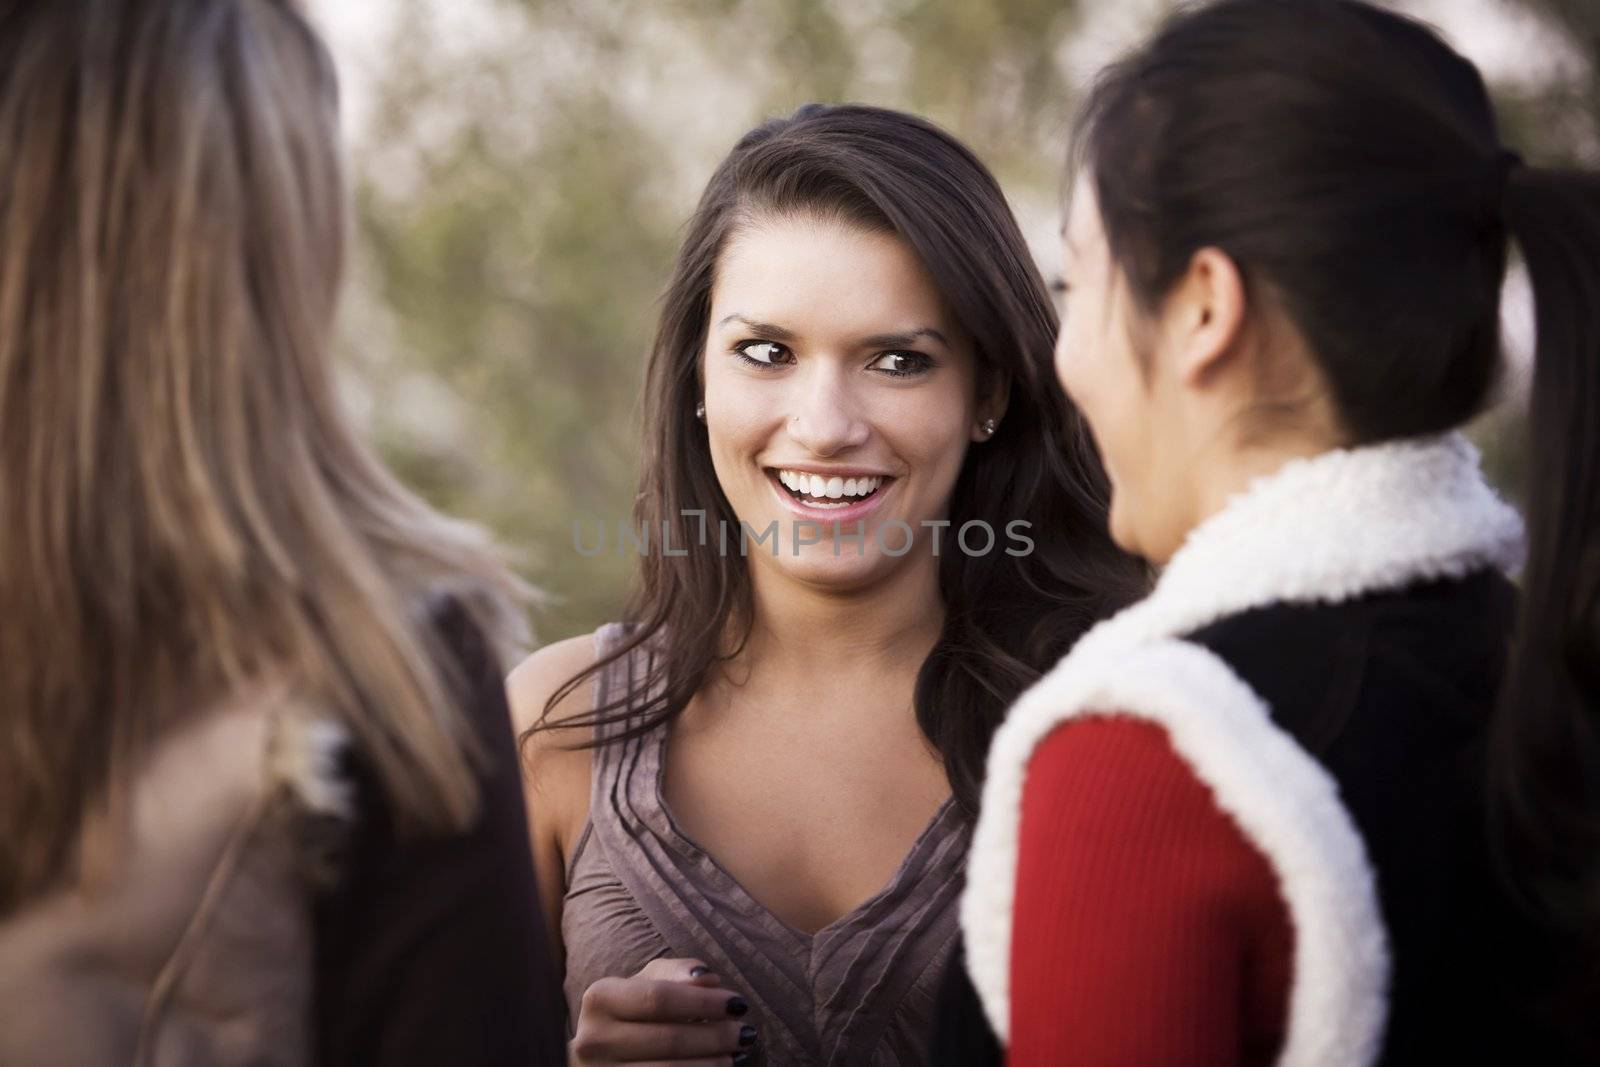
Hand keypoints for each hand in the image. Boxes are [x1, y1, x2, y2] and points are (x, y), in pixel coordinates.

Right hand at [569, 957, 757, 1065]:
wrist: (600, 1051)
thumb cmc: (632, 1010)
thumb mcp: (647, 982)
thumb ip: (677, 973)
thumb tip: (709, 979)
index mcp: (600, 999)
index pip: (658, 999)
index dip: (703, 1002)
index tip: (738, 1003)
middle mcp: (592, 1039)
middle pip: (668, 1039)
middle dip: (715, 1036)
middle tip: (745, 1032)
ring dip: (712, 1063)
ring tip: (736, 1053)